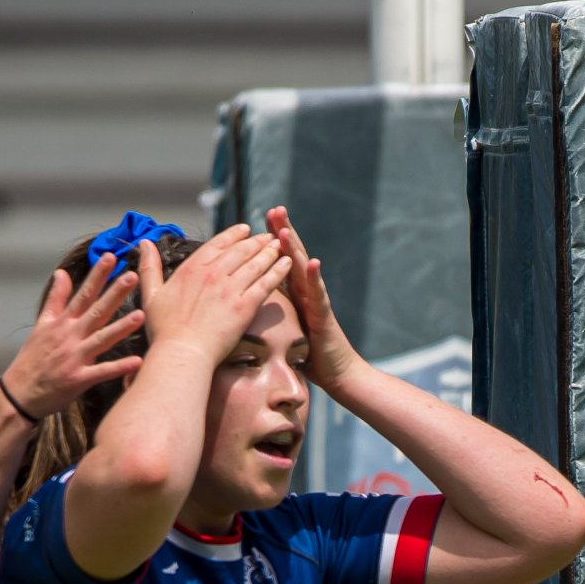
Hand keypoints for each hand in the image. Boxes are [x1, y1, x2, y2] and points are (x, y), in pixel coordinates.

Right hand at [0, 254, 145, 419]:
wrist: (19, 394)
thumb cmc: (32, 360)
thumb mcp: (41, 325)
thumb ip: (56, 299)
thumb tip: (62, 273)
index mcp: (63, 323)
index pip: (83, 294)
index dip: (97, 275)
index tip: (111, 257)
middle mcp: (70, 337)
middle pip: (96, 311)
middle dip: (114, 293)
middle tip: (133, 276)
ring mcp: (75, 358)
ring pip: (102, 339)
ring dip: (121, 328)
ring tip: (141, 315)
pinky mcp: (78, 379)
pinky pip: (102, 373)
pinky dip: (119, 368)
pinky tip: (137, 361)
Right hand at [138, 224, 290, 368]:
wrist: (181, 354)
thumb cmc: (164, 331)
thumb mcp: (152, 294)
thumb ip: (150, 267)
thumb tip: (143, 243)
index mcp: (193, 268)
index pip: (218, 243)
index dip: (234, 235)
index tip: (245, 230)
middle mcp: (213, 272)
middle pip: (241, 250)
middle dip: (257, 241)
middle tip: (269, 237)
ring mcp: (230, 288)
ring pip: (256, 262)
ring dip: (270, 252)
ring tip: (280, 246)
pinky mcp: (245, 305)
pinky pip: (266, 282)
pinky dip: (278, 271)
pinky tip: (288, 264)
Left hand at [265, 205, 359, 391]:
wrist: (337, 374)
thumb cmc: (310, 355)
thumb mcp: (284, 330)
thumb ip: (273, 314)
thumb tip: (247, 309)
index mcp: (294, 294)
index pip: (280, 261)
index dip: (271, 240)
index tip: (258, 219)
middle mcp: (306, 292)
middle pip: (293, 256)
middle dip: (284, 232)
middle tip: (274, 209)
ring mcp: (317, 301)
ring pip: (304, 270)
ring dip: (296, 248)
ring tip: (286, 229)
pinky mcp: (324, 315)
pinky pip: (319, 294)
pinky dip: (315, 278)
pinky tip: (313, 262)